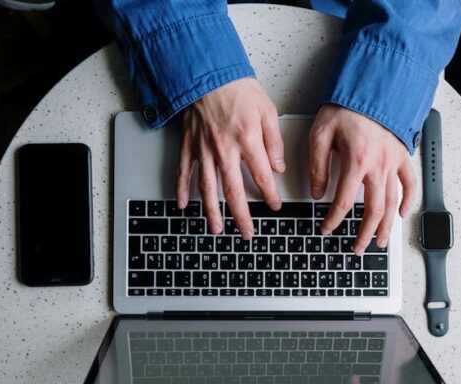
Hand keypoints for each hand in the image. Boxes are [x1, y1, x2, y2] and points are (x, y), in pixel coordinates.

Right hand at [177, 78, 285, 238]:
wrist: (207, 73)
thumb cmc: (237, 88)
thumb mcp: (267, 110)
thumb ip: (274, 142)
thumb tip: (278, 167)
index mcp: (247, 141)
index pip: (262, 177)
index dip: (270, 195)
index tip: (274, 206)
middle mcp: (224, 150)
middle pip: (234, 191)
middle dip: (242, 216)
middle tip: (247, 233)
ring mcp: (204, 150)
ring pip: (208, 188)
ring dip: (212, 212)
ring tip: (217, 229)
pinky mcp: (189, 146)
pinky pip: (184, 172)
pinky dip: (181, 190)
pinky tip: (183, 206)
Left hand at [309, 105, 414, 254]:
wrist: (372, 86)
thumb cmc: (347, 106)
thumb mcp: (321, 133)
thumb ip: (318, 165)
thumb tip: (316, 192)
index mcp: (356, 161)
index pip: (342, 201)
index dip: (333, 220)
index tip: (326, 229)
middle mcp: (378, 165)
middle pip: (373, 209)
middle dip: (364, 233)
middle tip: (357, 248)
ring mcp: (393, 162)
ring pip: (392, 202)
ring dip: (386, 226)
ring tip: (380, 242)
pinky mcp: (402, 156)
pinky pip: (409, 183)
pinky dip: (408, 201)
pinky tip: (401, 214)